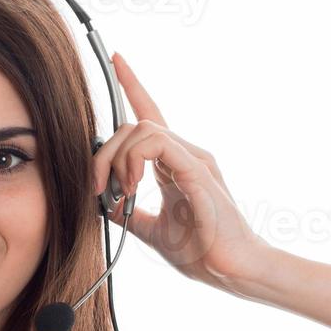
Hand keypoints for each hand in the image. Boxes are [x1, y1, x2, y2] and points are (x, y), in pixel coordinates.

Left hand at [92, 52, 273, 293]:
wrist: (232, 271)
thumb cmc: (202, 251)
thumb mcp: (151, 229)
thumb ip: (128, 213)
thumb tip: (102, 204)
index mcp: (175, 164)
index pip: (151, 114)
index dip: (133, 85)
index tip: (117, 59)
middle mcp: (186, 154)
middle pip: (132, 125)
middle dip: (102, 153)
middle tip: (97, 188)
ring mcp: (194, 159)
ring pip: (141, 129)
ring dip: (117, 158)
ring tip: (119, 191)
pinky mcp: (198, 170)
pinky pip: (157, 144)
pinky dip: (134, 161)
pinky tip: (132, 186)